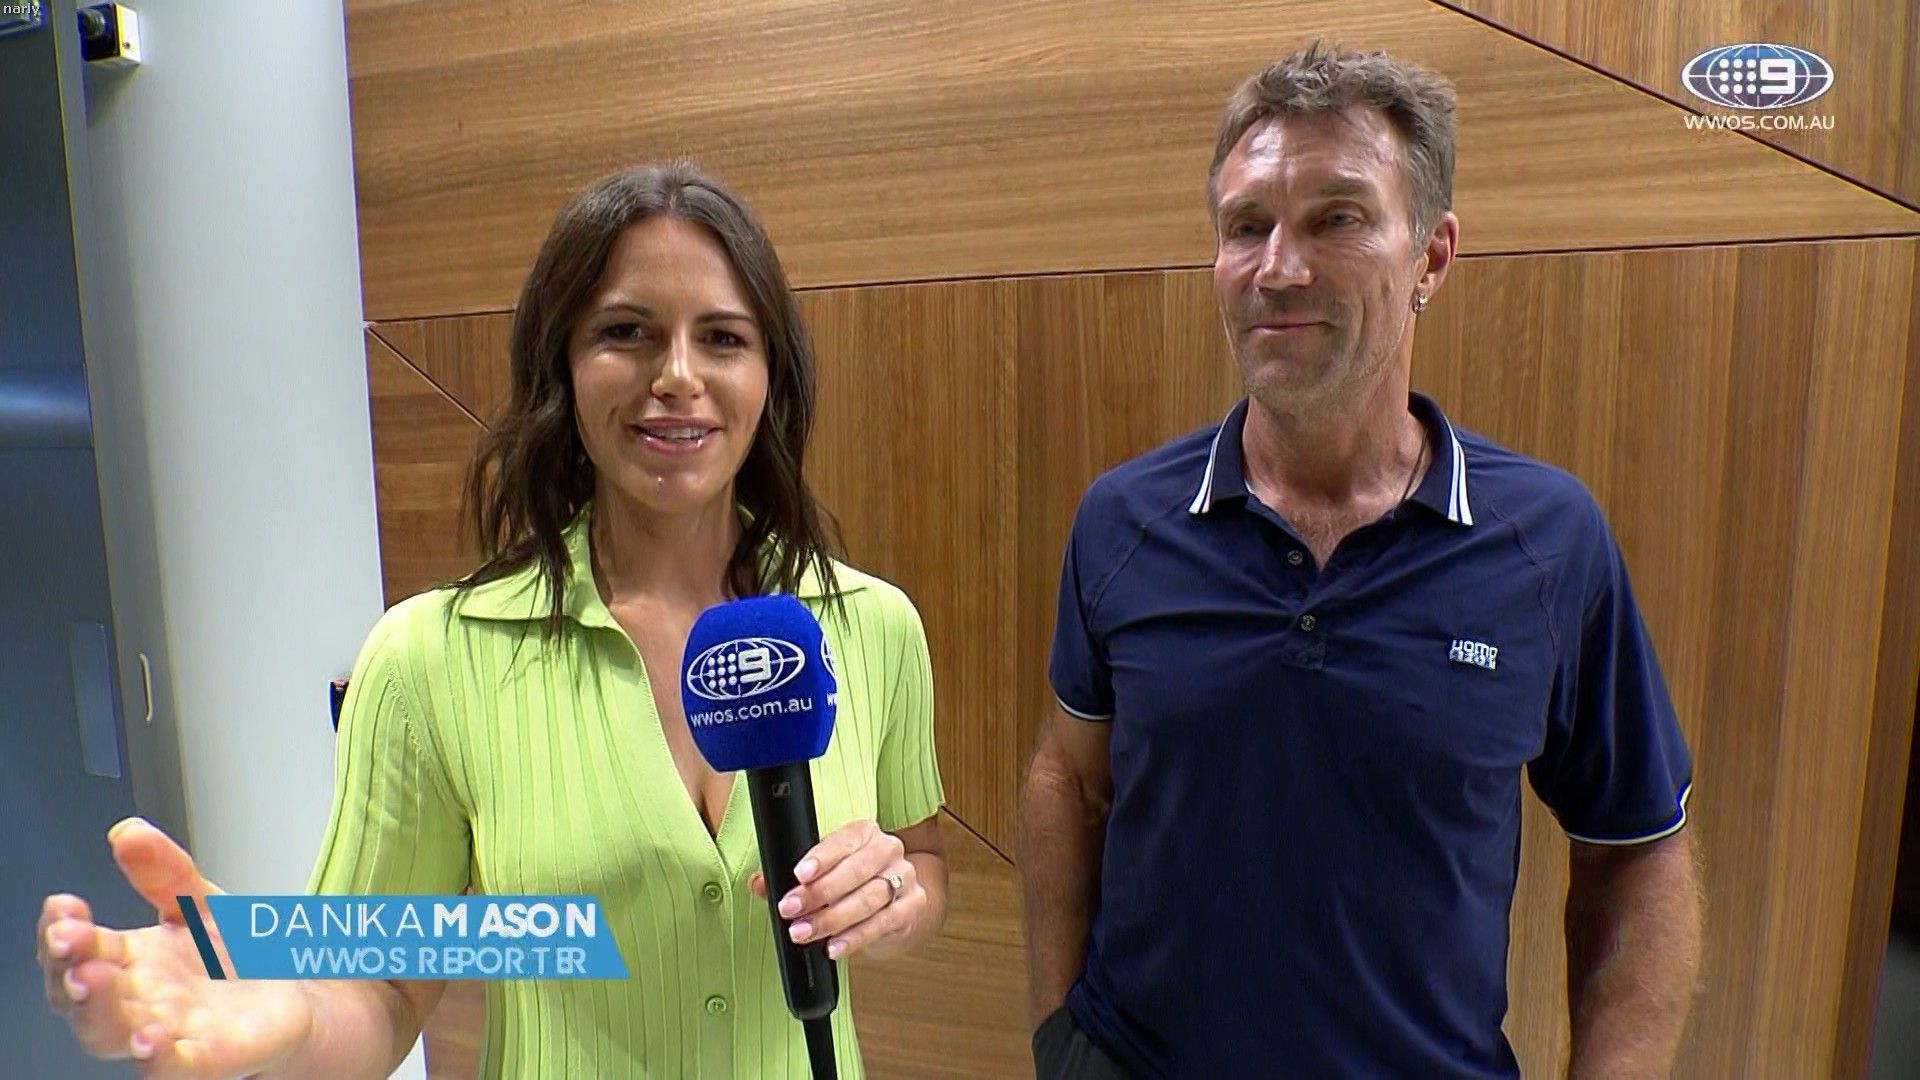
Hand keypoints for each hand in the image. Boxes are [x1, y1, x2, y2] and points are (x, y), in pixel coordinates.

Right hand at [36, 817, 314, 1077]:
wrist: (295, 993)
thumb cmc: (234, 956)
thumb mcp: (201, 902)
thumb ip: (165, 870)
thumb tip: (127, 831)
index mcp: (129, 958)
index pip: (77, 947)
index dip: (61, 929)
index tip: (64, 906)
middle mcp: (136, 999)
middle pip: (79, 996)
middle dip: (66, 969)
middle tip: (68, 942)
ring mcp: (166, 1032)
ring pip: (111, 1034)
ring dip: (98, 1012)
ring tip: (95, 982)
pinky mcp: (204, 1059)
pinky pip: (172, 1066)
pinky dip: (158, 1058)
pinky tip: (152, 1042)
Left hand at [747, 819, 923, 960]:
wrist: (899, 903)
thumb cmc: (854, 883)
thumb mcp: (826, 872)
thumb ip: (793, 878)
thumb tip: (758, 883)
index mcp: (865, 833)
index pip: (843, 840)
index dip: (821, 857)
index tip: (799, 874)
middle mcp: (888, 850)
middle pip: (855, 871)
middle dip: (819, 893)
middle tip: (790, 910)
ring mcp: (904, 878)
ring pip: (867, 899)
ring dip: (831, 919)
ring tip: (803, 933)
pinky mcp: (912, 907)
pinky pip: (881, 924)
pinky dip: (854, 938)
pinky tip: (833, 946)